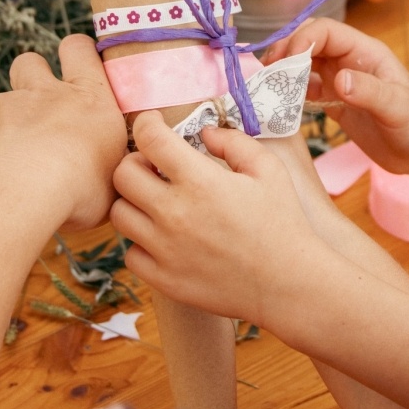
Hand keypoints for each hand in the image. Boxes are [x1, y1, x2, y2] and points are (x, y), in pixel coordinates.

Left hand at [0, 35, 127, 230]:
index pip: (80, 51)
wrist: (19, 196)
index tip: (79, 67)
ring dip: (7, 124)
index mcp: (87, 100)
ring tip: (14, 164)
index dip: (77, 54)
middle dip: (32, 76)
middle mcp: (44, 94)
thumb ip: (108, 165)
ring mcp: (4, 107)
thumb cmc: (78, 191)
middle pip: (31, 61)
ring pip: (2, 101)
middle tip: (41, 112)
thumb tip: (109, 173)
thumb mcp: (113, 179)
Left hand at [110, 112, 319, 326]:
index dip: (146, 123)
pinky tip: (164, 237)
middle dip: (136, 162)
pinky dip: (142, 242)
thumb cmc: (282, 222)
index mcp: (199, 181)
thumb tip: (203, 133)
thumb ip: (232, 142)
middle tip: (155, 166)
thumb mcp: (267, 169)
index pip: (149, 138)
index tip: (152, 124)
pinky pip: (131, 253)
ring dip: (135, 201)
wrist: (289, 284)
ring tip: (158, 202)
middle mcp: (174, 213)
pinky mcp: (163, 279)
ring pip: (119, 214)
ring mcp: (164, 249)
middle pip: (122, 175)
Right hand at [265, 18, 408, 181]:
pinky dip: (290, 93)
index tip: (285, 61)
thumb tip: (338, 80)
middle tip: (268, 72)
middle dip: (286, 51)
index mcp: (365, 52)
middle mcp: (350, 61)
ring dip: (284, 71)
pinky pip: (306, 90)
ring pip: (304, 65)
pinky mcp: (335, 103)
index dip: (303, 40)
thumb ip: (370, 92)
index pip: (326, 32)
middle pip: (310, 43)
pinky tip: (280, 103)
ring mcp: (341, 81)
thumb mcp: (398, 107)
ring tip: (267, 86)